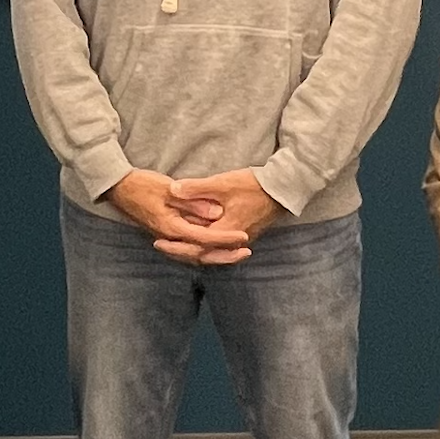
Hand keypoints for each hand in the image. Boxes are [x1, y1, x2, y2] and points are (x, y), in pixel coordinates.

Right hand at [106, 169, 251, 263]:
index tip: (244, 236)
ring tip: (237, 251)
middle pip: (201, 254)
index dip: (225, 238)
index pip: (204, 238)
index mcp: (170, 227)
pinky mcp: (166, 234)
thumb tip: (217, 214)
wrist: (118, 188)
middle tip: (247, 251)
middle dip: (225, 255)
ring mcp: (166, 237)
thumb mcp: (168, 189)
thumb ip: (193, 202)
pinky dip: (204, 249)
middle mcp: (169, 237)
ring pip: (195, 254)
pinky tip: (215, 246)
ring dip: (217, 254)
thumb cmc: (141, 185)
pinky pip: (188, 248)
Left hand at [158, 169, 281, 264]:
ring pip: (212, 252)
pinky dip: (206, 246)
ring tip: (175, 244)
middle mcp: (232, 242)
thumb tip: (172, 190)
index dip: (175, 245)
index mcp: (224, 232)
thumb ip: (196, 188)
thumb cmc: (253, 186)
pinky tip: (198, 239)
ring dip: (193, 250)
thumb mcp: (222, 183)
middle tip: (161, 246)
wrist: (282, 188)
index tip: (157, 241)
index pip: (195, 246)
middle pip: (202, 254)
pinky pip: (221, 247)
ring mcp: (241, 239)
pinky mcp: (245, 235)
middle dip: (181, 252)